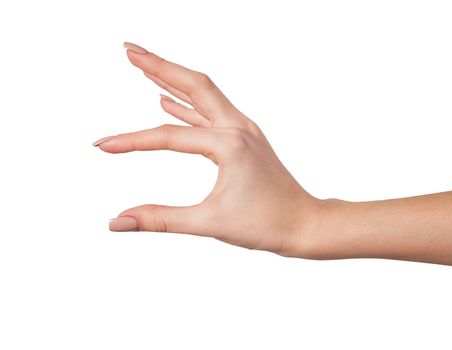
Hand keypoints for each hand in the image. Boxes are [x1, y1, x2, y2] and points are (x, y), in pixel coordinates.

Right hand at [93, 42, 321, 256]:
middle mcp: (238, 128)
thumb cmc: (266, 224)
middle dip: (159, 65)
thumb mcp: (210, 223)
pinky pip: (211, 112)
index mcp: (230, 144)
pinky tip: (168, 100)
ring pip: (204, 94)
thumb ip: (161, 219)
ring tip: (144, 64)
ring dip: (173, 77)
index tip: (102, 145)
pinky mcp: (245, 139)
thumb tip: (118, 222)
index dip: (132, 140)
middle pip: (194, 84)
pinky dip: (188, 102)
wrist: (305, 224)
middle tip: (129, 50)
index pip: (170, 136)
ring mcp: (244, 130)